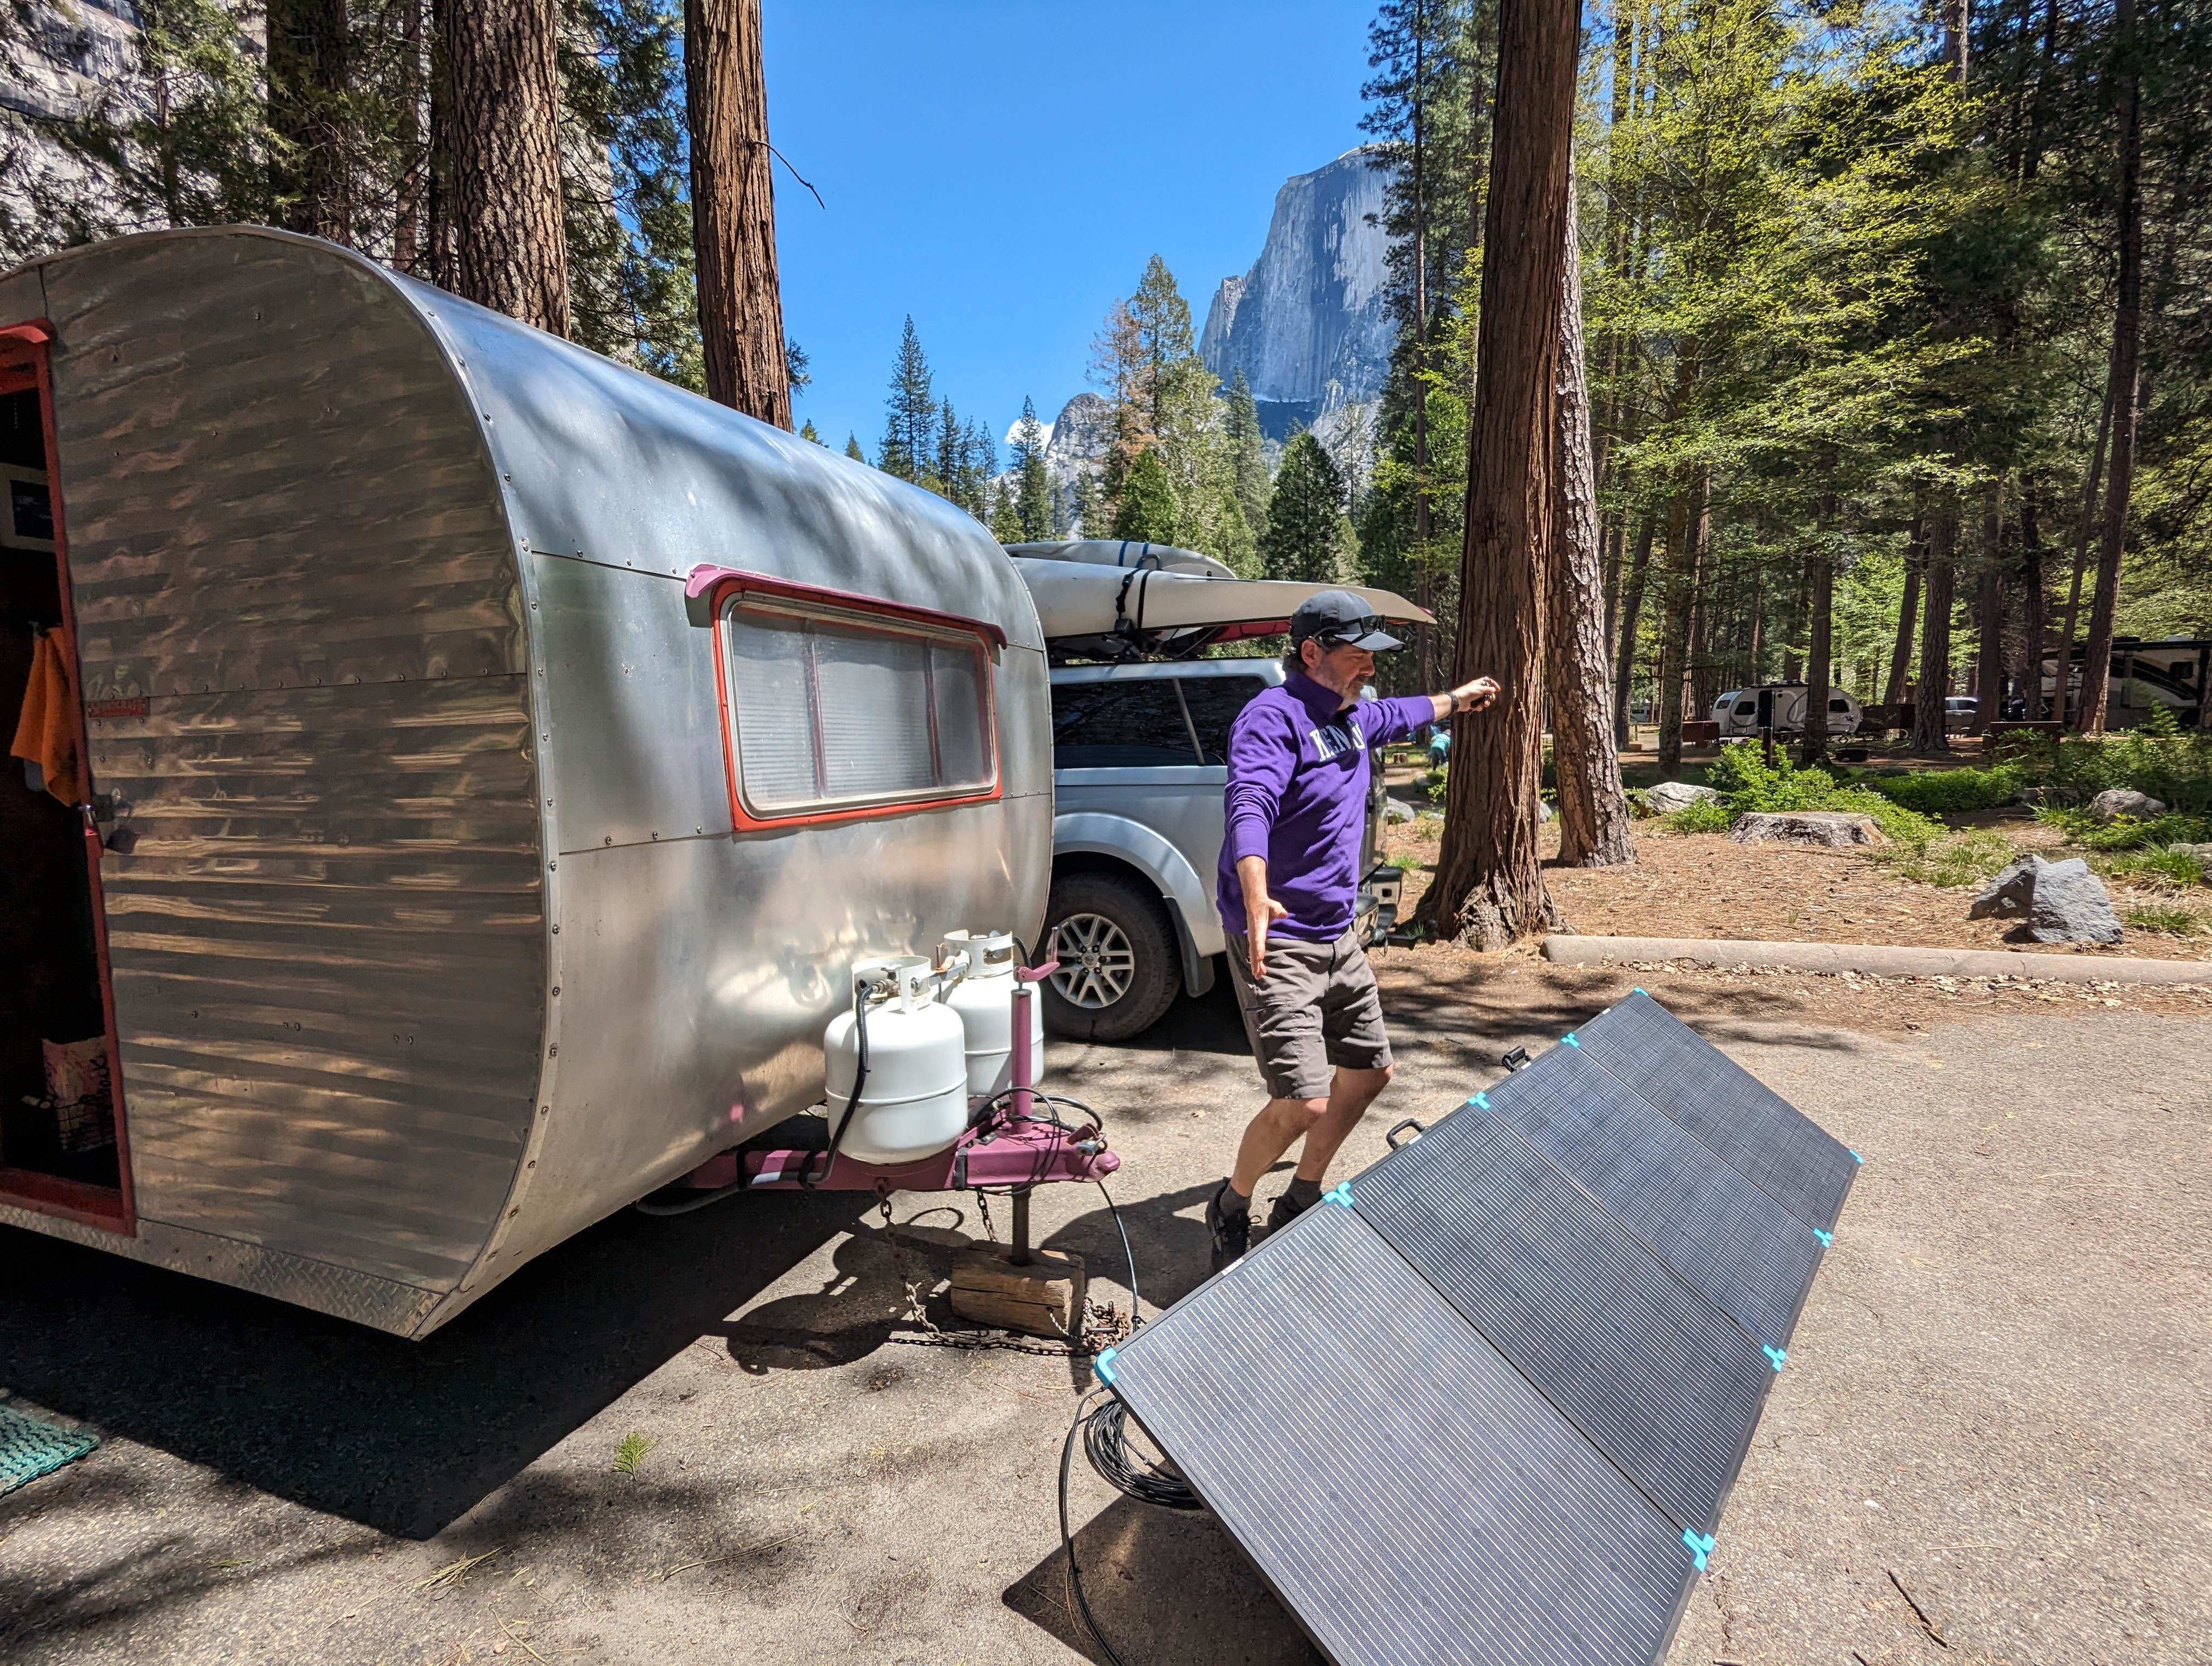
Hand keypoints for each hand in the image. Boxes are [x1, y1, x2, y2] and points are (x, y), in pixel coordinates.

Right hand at [1239, 856, 1288, 979]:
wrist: (1254, 903)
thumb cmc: (1265, 905)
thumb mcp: (1273, 905)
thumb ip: (1278, 910)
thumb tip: (1284, 914)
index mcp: (1258, 927)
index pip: (1258, 939)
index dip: (1259, 949)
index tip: (1260, 958)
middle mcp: (1253, 934)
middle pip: (1254, 950)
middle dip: (1256, 962)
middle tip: (1258, 973)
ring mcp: (1252, 937)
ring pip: (1252, 952)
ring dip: (1255, 964)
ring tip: (1258, 975)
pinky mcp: (1253, 938)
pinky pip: (1253, 951)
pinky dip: (1255, 960)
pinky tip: (1258, 968)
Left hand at [1450, 676, 1500, 712]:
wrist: (1458, 701)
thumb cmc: (1468, 693)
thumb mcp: (1479, 689)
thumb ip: (1488, 689)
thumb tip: (1493, 690)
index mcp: (1478, 684)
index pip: (1487, 681)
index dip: (1493, 684)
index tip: (1498, 689)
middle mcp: (1477, 690)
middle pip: (1488, 692)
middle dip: (1491, 696)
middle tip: (1492, 698)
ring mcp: (1475, 697)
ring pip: (1484, 700)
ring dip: (1486, 703)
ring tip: (1484, 704)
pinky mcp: (1472, 704)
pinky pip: (1479, 706)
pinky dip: (1478, 707)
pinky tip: (1475, 706)